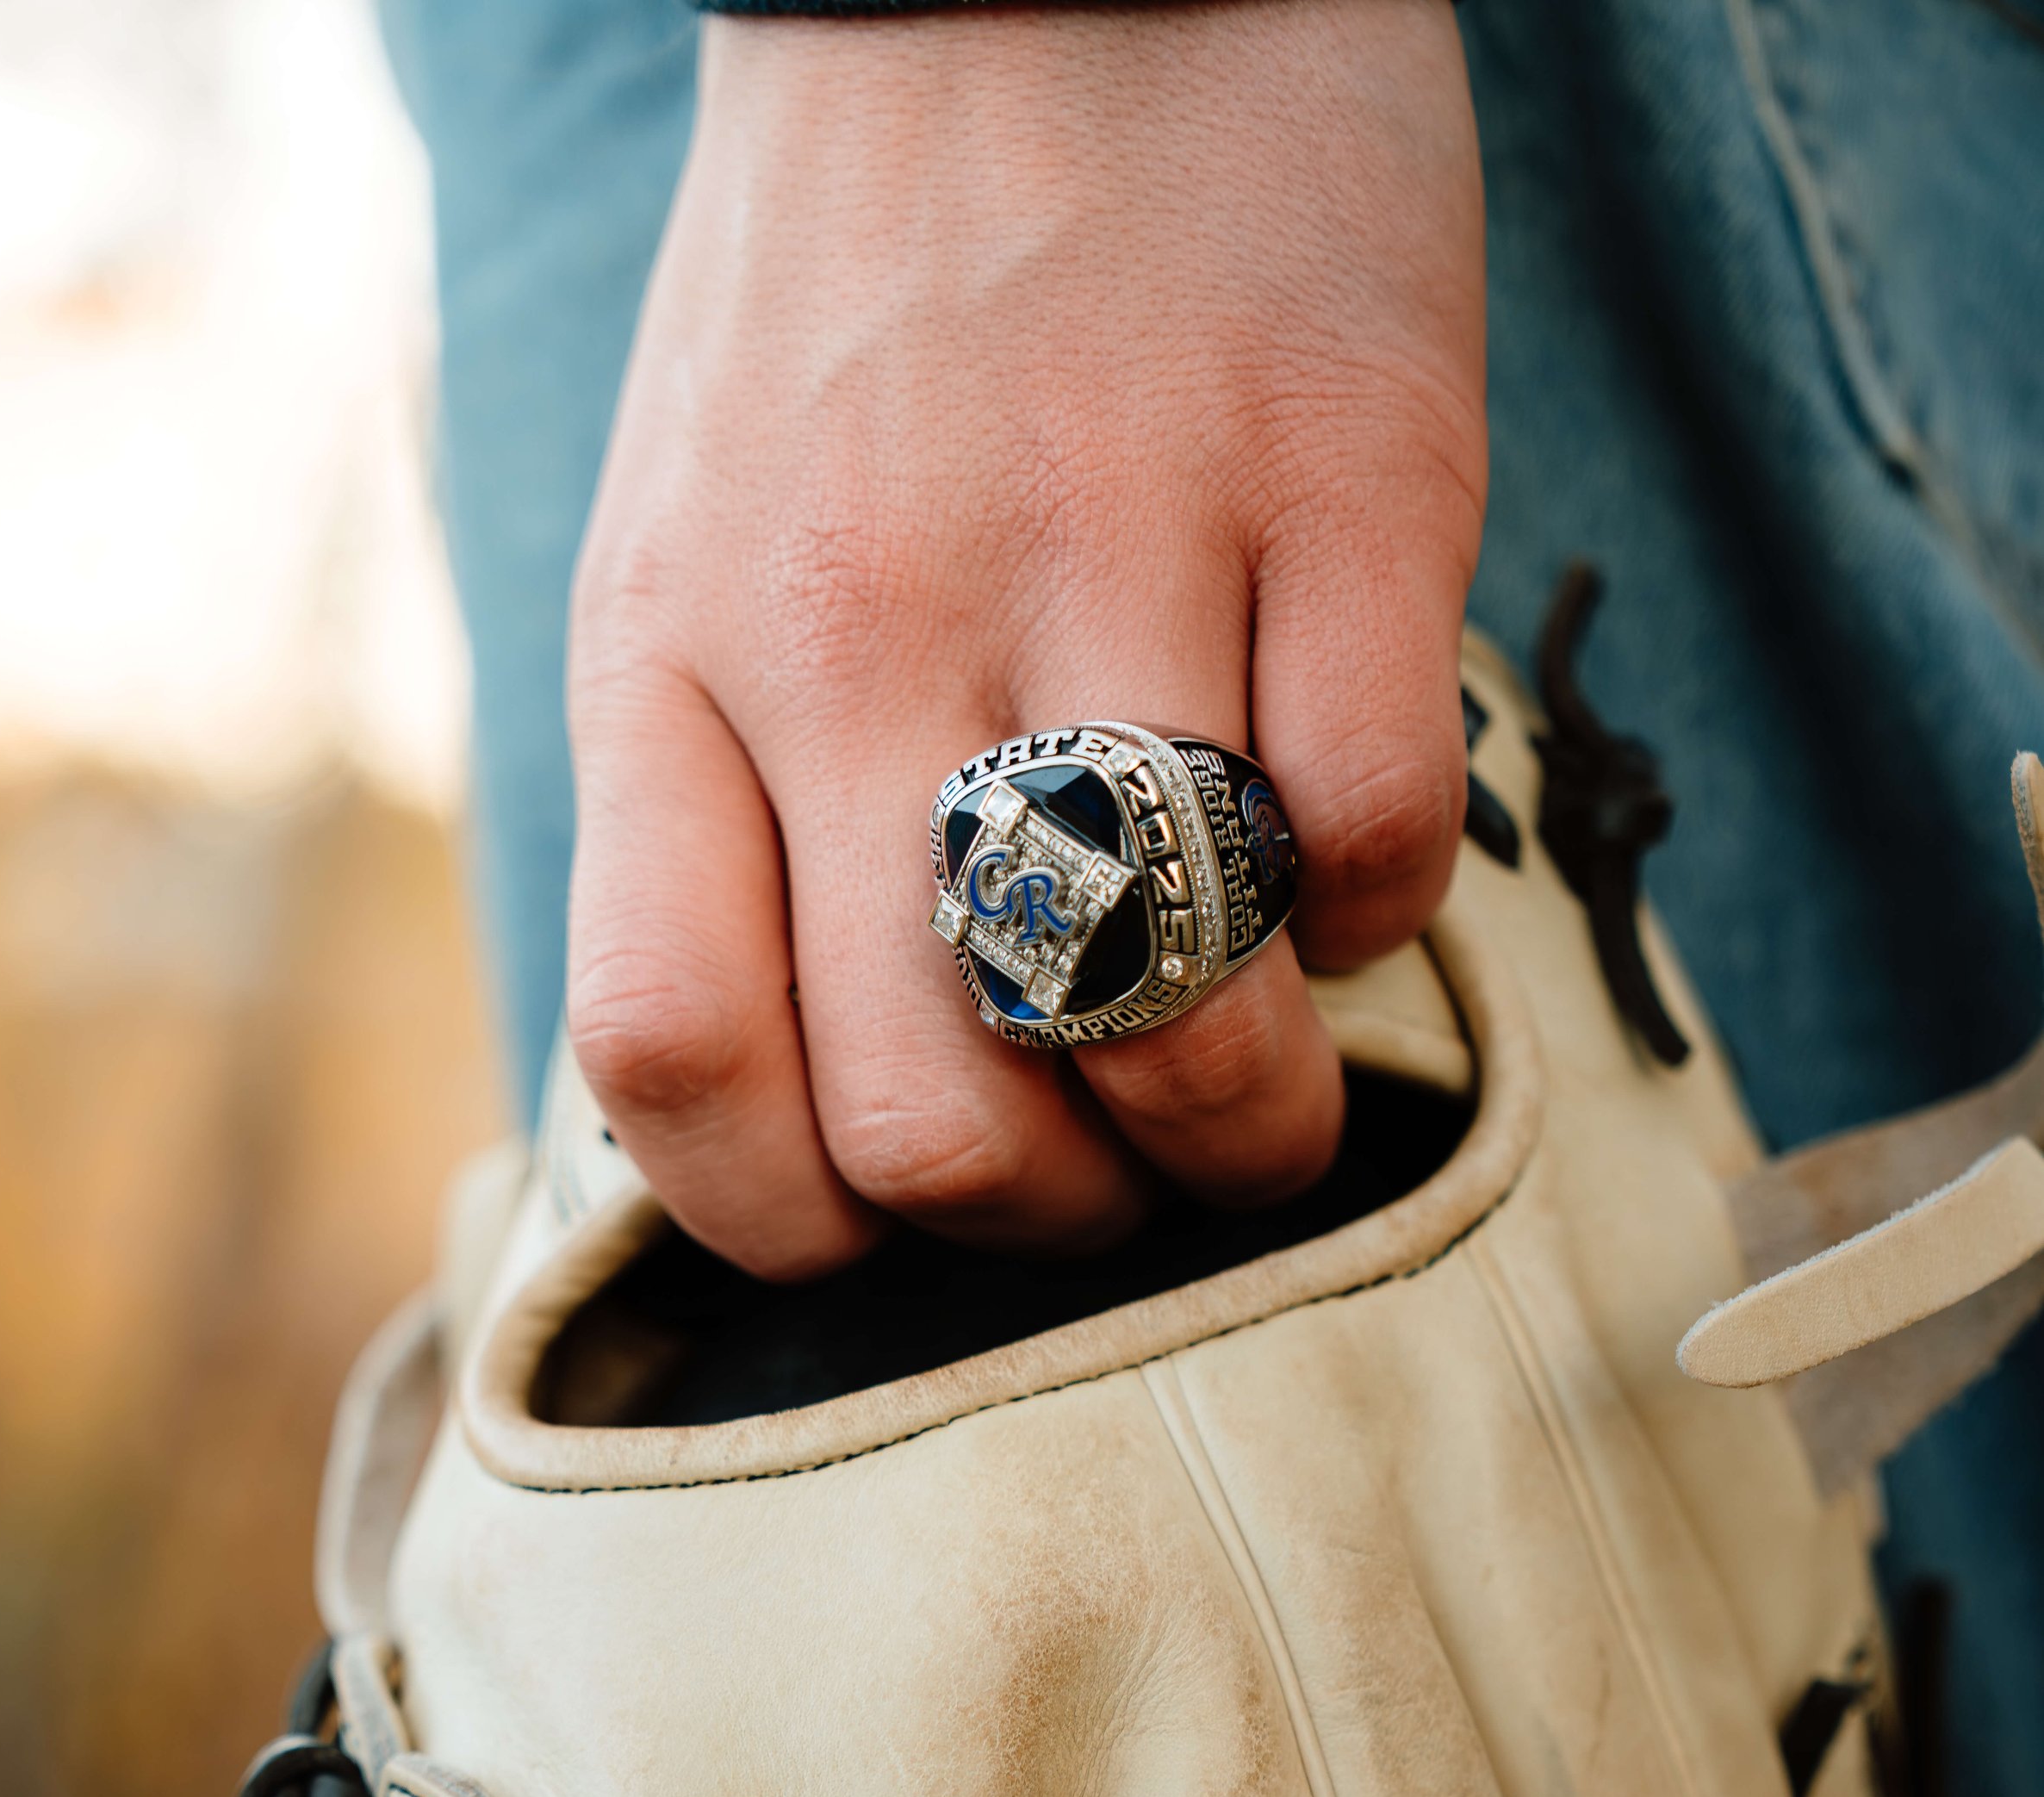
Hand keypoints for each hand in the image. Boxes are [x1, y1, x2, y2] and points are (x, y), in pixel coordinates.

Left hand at [567, 0, 1485, 1277]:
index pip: (678, 1067)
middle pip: (936, 1118)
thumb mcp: (681, 553)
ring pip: (1170, 1019)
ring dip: (1247, 1124)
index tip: (902, 1209)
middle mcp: (860, 624)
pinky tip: (1349, 854)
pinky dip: (1384, 921)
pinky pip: (1382, 844)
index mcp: (674, 657)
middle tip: (1124, 1154)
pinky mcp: (1341, 473)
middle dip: (1060, 1216)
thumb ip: (709, 815)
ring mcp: (1106, 544)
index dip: (802, 1222)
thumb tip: (805, 1118)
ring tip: (1264, 1071)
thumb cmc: (856, 312)